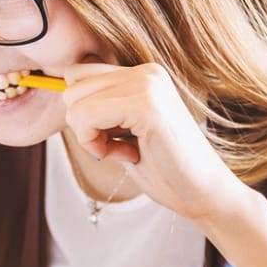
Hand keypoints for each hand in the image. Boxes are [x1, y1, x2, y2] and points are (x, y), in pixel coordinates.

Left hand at [61, 60, 247, 220]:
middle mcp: (146, 72)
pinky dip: (95, 144)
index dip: (84, 113)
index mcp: (144, 74)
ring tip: (126, 150)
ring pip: (75, 102)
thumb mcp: (126, 131)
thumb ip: (102, 108)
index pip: (79, 75)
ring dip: (90, 136)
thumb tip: (62, 92)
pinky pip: (86, 117)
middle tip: (119, 147)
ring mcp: (148, 85)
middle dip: (84, 124)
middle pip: (72, 86)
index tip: (113, 138)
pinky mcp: (146, 105)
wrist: (204, 194)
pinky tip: (127, 155)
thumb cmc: (165, 170)